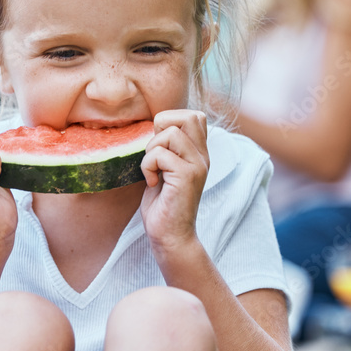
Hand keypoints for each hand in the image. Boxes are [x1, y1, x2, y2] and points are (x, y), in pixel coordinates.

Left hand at [139, 110, 208, 258]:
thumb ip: (166, 147)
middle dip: (162, 126)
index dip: (170, 120)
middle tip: (156, 152)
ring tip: (153, 171)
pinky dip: (147, 166)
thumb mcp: (165, 168)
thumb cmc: (163, 204)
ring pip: (170, 133)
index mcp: (198, 153)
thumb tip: (157, 124)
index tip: (159, 146)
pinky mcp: (187, 176)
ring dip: (151, 150)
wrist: (170, 235)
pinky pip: (159, 154)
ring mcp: (197, 166)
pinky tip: (153, 183)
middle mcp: (202, 156)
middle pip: (189, 116)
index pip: (194, 115)